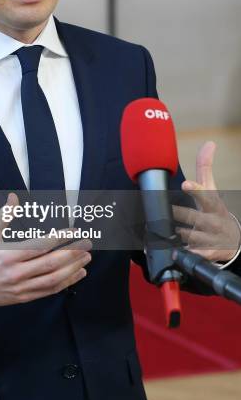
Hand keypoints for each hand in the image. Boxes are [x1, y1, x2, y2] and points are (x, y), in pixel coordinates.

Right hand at [0, 193, 91, 307]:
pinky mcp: (24, 297)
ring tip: (87, 257)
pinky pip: (49, 291)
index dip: (60, 238)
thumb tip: (15, 197)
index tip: (74, 230)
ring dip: (73, 268)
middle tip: (87, 243)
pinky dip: (66, 283)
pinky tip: (78, 274)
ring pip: (53, 279)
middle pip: (51, 263)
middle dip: (73, 253)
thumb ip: (4, 215)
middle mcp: (17, 273)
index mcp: (9, 255)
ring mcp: (22, 287)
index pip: (40, 246)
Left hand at [172, 141, 240, 262]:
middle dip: (179, 213)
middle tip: (165, 210)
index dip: (195, 189)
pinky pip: (192, 255)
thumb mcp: (213, 190)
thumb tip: (209, 143)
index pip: (205, 194)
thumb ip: (206, 168)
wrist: (233, 241)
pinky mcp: (207, 254)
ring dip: (176, 233)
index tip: (185, 183)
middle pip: (192, 216)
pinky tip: (174, 253)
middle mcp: (211, 221)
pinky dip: (183, 255)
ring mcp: (209, 238)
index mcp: (213, 203)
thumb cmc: (216, 210)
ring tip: (166, 231)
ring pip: (188, 235)